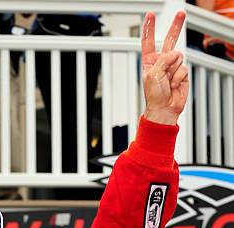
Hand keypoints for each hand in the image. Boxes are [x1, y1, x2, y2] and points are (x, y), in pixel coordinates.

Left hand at [141, 11, 189, 125]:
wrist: (164, 109)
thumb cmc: (154, 95)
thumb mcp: (153, 75)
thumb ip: (163, 60)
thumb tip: (175, 53)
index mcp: (149, 61)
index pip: (149, 41)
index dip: (150, 28)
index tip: (150, 16)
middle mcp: (161, 62)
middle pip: (170, 40)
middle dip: (175, 26)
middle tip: (181, 13)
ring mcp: (173, 66)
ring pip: (178, 56)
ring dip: (173, 70)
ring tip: (167, 81)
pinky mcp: (182, 72)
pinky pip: (184, 67)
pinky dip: (179, 77)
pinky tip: (174, 85)